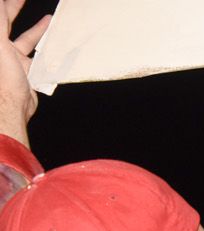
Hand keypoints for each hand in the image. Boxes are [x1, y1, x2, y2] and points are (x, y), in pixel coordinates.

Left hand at [0, 1, 48, 147]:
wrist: (13, 107)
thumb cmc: (4, 78)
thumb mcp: (1, 46)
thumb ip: (0, 24)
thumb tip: (1, 4)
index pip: (0, 17)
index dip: (7, 5)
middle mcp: (2, 49)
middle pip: (8, 24)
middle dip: (16, 9)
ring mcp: (14, 60)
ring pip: (27, 40)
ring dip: (38, 31)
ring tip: (51, 21)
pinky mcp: (26, 71)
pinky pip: (37, 57)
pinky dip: (47, 52)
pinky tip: (57, 47)